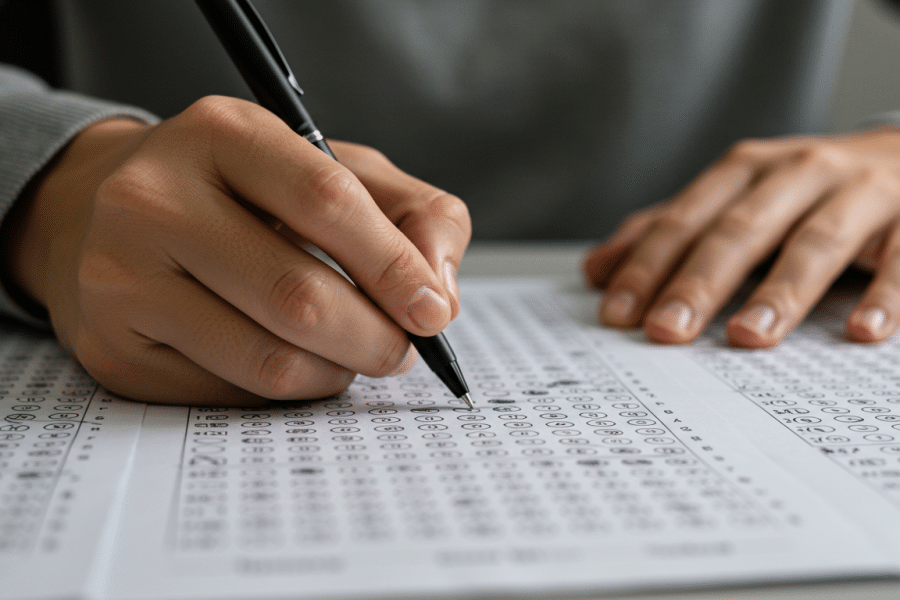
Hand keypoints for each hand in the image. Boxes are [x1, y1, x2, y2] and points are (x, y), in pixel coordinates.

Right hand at [1, 96, 469, 404]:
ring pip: (267, 360)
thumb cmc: (244, 193)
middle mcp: (154, 199)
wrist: (110, 213)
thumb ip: (413, 214)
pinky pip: (232, 393)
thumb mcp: (335, 171)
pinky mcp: (113, 347)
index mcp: (221, 134)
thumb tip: (440, 297)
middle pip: (298, 296)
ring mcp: (121, 277)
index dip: (393, 266)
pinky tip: (290, 359)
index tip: (432, 312)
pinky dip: (286, 389)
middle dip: (374, 338)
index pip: (325, 201)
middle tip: (400, 350)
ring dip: (335, 371)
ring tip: (348, 353)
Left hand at [583, 127, 899, 346]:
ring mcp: (858, 193)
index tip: (617, 315)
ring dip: (779, 293)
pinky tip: (862, 332)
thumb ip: (667, 234)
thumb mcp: (731, 201)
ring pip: (815, 242)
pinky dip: (886, 293)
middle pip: (739, 230)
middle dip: (698, 282)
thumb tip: (595, 271)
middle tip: (666, 332)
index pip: (684, 221)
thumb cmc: (801, 191)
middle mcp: (796, 174)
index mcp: (743, 172)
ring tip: (747, 337)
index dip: (647, 267)